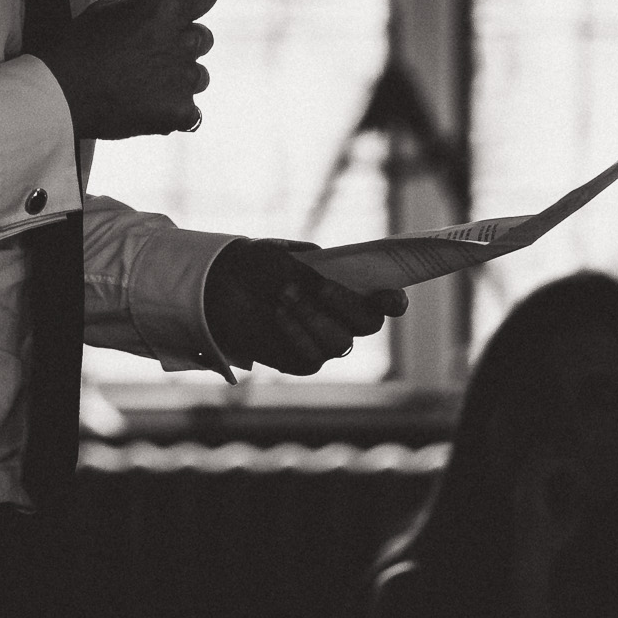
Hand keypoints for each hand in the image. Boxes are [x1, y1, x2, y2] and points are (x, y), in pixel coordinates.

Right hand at [30, 0, 215, 138]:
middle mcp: (180, 42)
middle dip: (183, 43)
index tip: (186, 10)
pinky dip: (174, 111)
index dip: (195, 2)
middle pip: (204, 37)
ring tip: (146, 86)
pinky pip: (191, 112)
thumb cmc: (76, 50)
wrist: (60, 95)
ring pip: (199, 75)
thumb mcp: (106, 10)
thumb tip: (158, 5)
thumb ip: (142, 6)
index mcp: (164, 10)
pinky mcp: (179, 112)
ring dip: (180, 78)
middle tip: (153, 55)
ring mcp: (182, 80)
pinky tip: (148, 108)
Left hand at [204, 239, 406, 374]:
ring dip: (314, 317)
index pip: (388, 299)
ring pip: (340, 343)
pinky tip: (279, 314)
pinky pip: (313, 356)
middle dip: (347, 305)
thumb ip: (314, 270)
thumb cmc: (264, 263)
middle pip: (369, 324)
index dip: (395, 301)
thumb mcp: (290, 255)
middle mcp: (347, 317)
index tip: (389, 298)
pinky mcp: (304, 361)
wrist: (223, 286)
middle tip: (319, 286)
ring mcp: (327, 341)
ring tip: (285, 294)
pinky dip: (296, 333)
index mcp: (353, 285)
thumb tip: (325, 285)